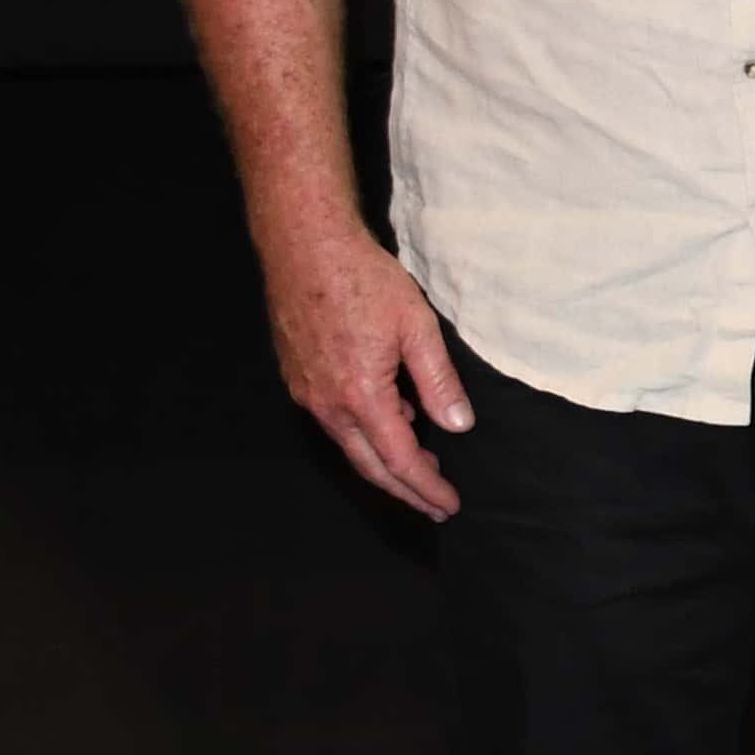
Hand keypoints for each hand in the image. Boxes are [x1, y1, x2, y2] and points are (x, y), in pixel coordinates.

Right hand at [266, 220, 470, 520]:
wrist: (305, 247)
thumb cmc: (364, 280)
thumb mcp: (417, 327)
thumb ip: (439, 381)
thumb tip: (458, 426)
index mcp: (360, 396)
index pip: (400, 460)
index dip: (426, 487)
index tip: (449, 504)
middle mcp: (326, 404)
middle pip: (369, 465)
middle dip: (405, 491)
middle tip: (435, 507)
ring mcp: (306, 392)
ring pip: (349, 445)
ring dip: (384, 463)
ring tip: (420, 469)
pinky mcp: (297, 378)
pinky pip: (334, 421)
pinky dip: (364, 434)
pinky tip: (391, 423)